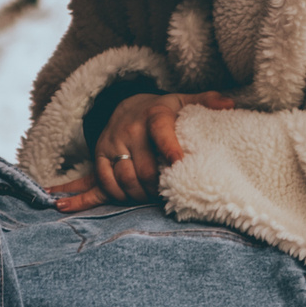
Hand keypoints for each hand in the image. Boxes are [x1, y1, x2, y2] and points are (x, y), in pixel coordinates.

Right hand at [50, 91, 235, 211]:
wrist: (127, 106)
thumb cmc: (164, 110)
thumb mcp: (186, 102)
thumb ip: (208, 102)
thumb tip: (232, 104)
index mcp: (154, 115)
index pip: (161, 130)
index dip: (169, 147)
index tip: (179, 163)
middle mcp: (129, 130)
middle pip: (143, 167)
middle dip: (156, 186)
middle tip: (168, 196)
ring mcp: (111, 145)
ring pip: (122, 180)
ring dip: (136, 195)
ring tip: (149, 199)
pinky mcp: (100, 158)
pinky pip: (96, 181)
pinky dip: (88, 195)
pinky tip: (73, 204)